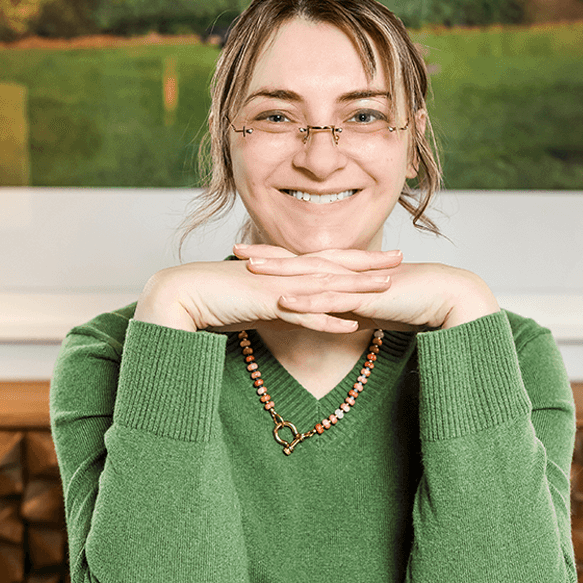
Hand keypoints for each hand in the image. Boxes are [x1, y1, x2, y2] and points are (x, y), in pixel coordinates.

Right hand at [134, 246, 402, 333]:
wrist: (181, 294)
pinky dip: (327, 319)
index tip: (383, 257)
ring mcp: (276, 287)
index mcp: (283, 270)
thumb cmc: (214, 300)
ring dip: (356, 287)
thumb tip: (296, 314)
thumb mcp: (255, 302)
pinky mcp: (265, 304)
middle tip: (401, 259)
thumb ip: (279, 306)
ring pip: (324, 286)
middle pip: (333, 265)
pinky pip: (302, 313)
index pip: (326, 261)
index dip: (356, 258)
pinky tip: (350, 325)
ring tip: (387, 288)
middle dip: (368, 263)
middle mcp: (284, 273)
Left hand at [237, 246, 499, 331]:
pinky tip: (284, 301)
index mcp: (349, 274)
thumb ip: (352, 311)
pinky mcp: (367, 298)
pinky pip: (332, 299)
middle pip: (302, 262)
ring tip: (249, 270)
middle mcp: (349, 273)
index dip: (278, 258)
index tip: (250, 254)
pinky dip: (307, 300)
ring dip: (280, 273)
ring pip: (311, 276)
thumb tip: (334, 319)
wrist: (448, 297)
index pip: (307, 262)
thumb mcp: (375, 309)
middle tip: (235, 249)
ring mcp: (357, 283)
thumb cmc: (415, 304)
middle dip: (268, 257)